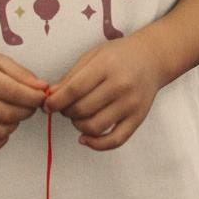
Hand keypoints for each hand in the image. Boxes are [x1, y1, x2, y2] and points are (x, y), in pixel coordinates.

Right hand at [0, 45, 46, 152]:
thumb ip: (22, 74)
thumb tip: (43, 90)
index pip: (14, 93)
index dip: (34, 98)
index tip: (42, 96)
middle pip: (9, 115)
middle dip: (27, 111)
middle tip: (29, 103)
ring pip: (1, 132)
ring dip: (15, 124)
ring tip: (13, 111)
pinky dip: (1, 138)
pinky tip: (1, 123)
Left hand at [44, 33, 162, 150]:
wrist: (152, 58)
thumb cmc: (119, 54)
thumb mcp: (93, 55)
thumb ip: (72, 75)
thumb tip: (52, 96)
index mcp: (106, 65)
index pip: (74, 89)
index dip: (56, 101)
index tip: (47, 105)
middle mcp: (120, 85)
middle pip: (83, 109)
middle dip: (66, 112)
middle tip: (64, 107)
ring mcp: (130, 104)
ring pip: (95, 126)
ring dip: (78, 126)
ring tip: (76, 117)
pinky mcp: (138, 118)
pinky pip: (115, 140)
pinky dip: (96, 144)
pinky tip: (85, 138)